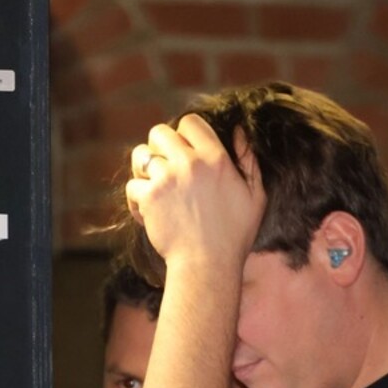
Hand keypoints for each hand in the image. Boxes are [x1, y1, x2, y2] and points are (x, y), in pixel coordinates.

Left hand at [125, 114, 265, 269]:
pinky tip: (149, 212)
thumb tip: (239, 131)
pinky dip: (136, 199)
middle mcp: (190, 163)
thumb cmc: (235, 234)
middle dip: (159, 147)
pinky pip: (132, 186)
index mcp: (216, 158)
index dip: (184, 133)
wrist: (208, 265)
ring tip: (154, 187)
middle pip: (159, 132)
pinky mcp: (149, 198)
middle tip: (166, 168)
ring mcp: (167, 179)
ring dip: (144, 169)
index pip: (190, 122)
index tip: (184, 151)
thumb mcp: (255, 195)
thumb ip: (249, 160)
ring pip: (140, 155)